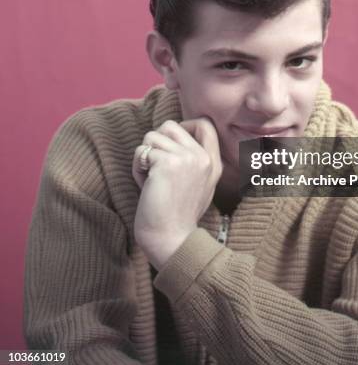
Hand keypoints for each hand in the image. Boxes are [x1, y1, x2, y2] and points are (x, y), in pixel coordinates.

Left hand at [132, 118, 221, 269]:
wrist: (172, 240)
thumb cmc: (178, 216)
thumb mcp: (200, 186)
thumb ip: (194, 162)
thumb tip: (174, 137)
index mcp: (213, 163)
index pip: (205, 124)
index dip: (183, 125)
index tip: (171, 144)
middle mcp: (202, 157)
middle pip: (170, 125)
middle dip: (156, 143)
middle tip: (156, 167)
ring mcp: (186, 158)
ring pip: (152, 136)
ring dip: (144, 156)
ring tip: (150, 179)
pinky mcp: (166, 163)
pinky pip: (141, 152)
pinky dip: (137, 169)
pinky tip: (145, 186)